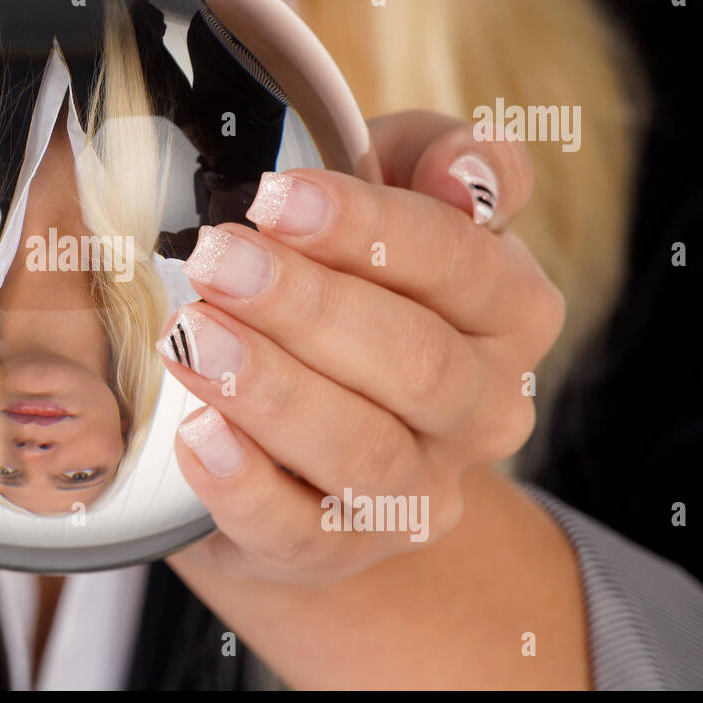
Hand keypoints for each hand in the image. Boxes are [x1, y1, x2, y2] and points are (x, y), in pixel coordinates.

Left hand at [162, 111, 562, 584]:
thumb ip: (438, 154)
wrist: (308, 412)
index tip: (272, 197)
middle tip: (215, 259)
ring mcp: (418, 492)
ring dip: (271, 392)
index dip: (365, 229)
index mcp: (512, 311)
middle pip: (415, 362)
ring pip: (362, 452)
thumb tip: (466, 174)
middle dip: (306, 306)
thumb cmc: (346, 271)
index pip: (460, 264)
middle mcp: (486, 412)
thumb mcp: (389, 184)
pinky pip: (300, 533)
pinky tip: (195, 436)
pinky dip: (245, 488)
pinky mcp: (340, 548)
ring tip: (190, 338)